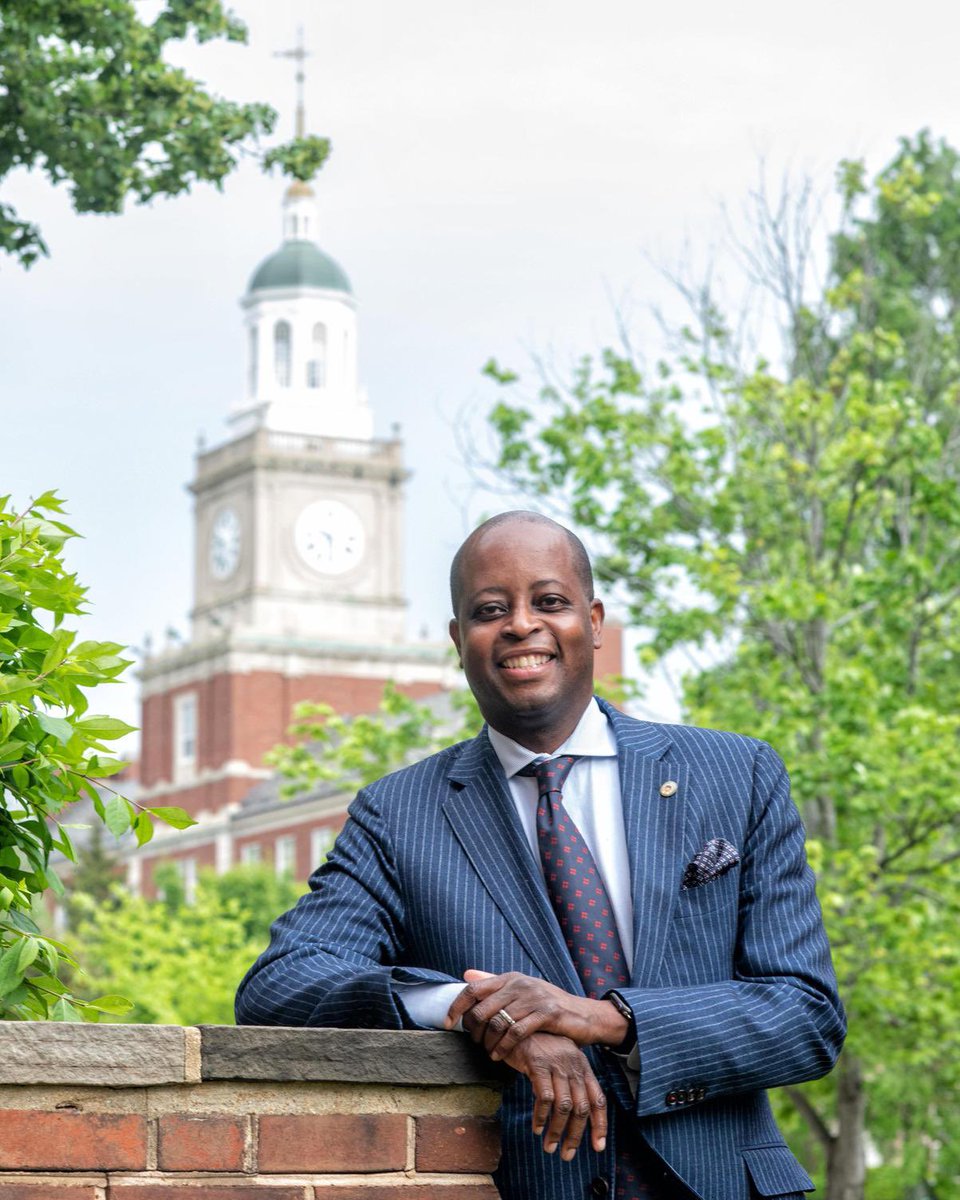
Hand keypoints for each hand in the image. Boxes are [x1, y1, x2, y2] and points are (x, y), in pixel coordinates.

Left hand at [446, 970, 627, 1059]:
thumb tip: (466, 975)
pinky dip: (504, 1047)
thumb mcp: (522, 990)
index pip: (473, 988)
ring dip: (488, 1043)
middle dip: (473, 1031)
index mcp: (510, 978)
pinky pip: (517, 1033)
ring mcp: (534, 998)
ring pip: (498, 1022)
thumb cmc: (548, 1006)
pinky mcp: (547, 1013)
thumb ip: (494, 983)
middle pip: (483, 1009)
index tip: (446, 1024)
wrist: (584, 1015)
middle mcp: (520, 984)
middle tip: (475, 1044)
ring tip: (489, 1053)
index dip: (456, 1006)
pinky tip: (500, 1056)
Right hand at [499, 1031, 607, 1160]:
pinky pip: (544, 1097)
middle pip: (582, 1107)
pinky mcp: (538, 1063)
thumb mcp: (558, 1061)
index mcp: (582, 1065)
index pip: (597, 1098)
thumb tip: (573, 1113)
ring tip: (549, 1146)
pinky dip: (541, 1117)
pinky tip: (536, 1128)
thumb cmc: (537, 1045)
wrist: (516, 1022)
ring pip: (564, 1106)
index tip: (597, 1147)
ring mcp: (556, 1063)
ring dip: (557, 1131)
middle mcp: (573, 1064)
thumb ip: (567, 1081)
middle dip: (576, 1135)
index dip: (600, 1124)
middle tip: (567, 1155)